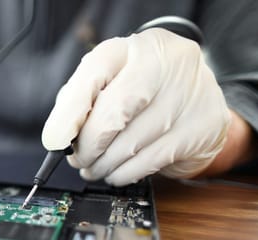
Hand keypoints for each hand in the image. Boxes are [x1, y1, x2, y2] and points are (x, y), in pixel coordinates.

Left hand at [42, 28, 230, 185]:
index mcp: (135, 47)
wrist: (201, 99)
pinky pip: (149, 161)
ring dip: (103, 165)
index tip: (56, 139)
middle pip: (113, 113)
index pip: (95, 71)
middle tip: (77, 159)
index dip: (71, 110)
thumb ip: (83, 99)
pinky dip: (124, 173)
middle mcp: (165, 64)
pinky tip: (116, 173)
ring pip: (130, 144)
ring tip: (94, 168)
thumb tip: (59, 135)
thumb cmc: (145, 91)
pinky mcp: (200, 128)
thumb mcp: (112, 80)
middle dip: (88, 145)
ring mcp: (188, 96)